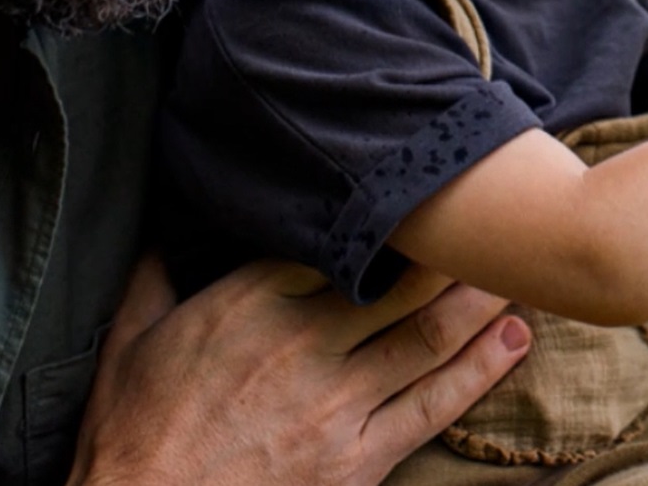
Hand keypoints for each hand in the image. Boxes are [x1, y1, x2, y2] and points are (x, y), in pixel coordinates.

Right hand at [68, 256, 529, 485]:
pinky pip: (433, 404)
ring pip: (427, 335)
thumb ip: (152, 273)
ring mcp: (336, 403)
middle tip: (494, 215)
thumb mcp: (127, 337)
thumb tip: (162, 226)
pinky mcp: (359, 459)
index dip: (385, 215)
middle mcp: (302, 343)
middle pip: (399, 281)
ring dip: (479, 299)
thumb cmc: (130, 431)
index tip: (420, 188)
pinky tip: (513, 339)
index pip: (334, 241)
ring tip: (520, 264)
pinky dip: (480, 369)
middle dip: (453, 248)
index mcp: (249, 301)